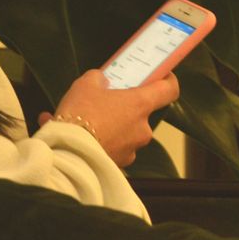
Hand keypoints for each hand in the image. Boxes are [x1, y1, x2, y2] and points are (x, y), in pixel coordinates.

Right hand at [39, 70, 179, 167]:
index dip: (168, 81)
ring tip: (91, 123)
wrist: (69, 152)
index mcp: (140, 104)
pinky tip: (88, 138)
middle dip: (126, 108)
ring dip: (115, 127)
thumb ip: (99, 78)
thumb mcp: (85, 85)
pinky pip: (118, 148)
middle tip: (107, 102)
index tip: (162, 76)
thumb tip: (102, 80)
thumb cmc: (81, 115)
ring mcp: (134, 148)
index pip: (169, 90)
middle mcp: (143, 128)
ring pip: (129, 132)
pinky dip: (107, 143)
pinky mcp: (122, 163)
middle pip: (142, 113)